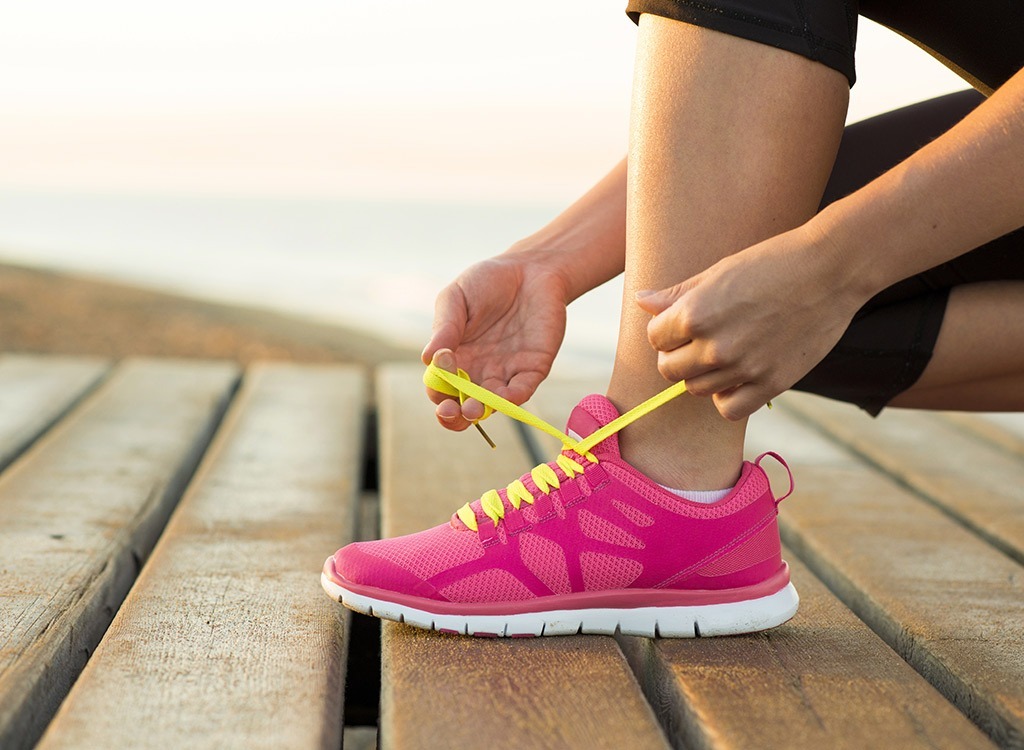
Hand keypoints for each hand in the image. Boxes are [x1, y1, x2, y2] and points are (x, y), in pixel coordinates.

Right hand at [422, 253, 568, 430]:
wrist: (531, 268)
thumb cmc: (487, 281)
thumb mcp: (456, 297)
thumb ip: (445, 326)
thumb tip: (427, 358)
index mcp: (455, 357)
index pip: (440, 387)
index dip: (436, 392)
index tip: (438, 381)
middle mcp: (478, 371)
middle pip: (462, 406)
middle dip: (454, 415)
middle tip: (450, 410)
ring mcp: (505, 373)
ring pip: (490, 405)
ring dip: (480, 411)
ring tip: (472, 410)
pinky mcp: (532, 369)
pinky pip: (521, 391)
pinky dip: (512, 399)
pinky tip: (504, 397)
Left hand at [636, 224, 863, 420]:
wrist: (832, 269)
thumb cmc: (773, 263)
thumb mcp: (718, 272)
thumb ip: (677, 294)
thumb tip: (641, 302)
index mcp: (695, 314)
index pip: (655, 339)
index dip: (667, 330)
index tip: (684, 323)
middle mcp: (714, 346)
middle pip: (670, 369)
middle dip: (678, 355)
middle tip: (701, 340)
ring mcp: (743, 368)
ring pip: (696, 389)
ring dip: (703, 374)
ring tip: (725, 351)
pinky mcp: (771, 383)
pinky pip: (730, 408)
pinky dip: (728, 397)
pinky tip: (739, 375)